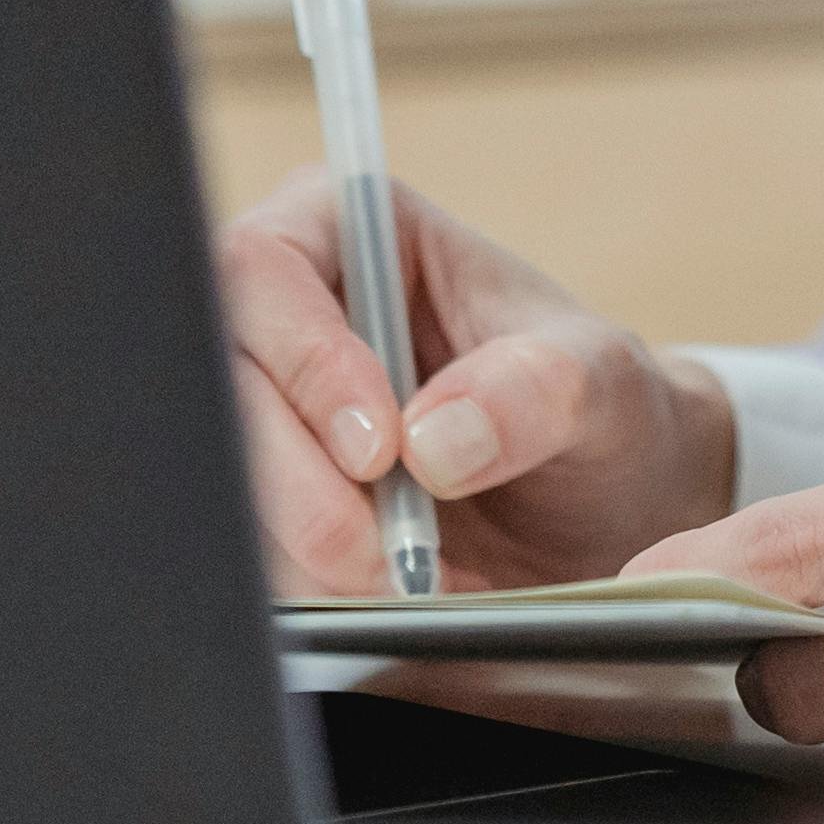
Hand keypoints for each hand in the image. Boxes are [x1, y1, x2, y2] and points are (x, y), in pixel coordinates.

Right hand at [214, 172, 737, 598]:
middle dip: (299, 483)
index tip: (379, 451)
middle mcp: (291, 314)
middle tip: (386, 553)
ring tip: (412, 574)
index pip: (263, 266)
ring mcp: (268, 410)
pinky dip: (309, 584)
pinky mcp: (265, 497)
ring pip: (222, 478)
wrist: (604, 511)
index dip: (304, 359)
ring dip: (307, 546)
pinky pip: (243, 546)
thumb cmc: (599, 411)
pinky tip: (386, 590)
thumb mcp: (603, 385)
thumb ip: (533, 392)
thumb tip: (432, 437)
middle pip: (219, 384)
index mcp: (356, 233)